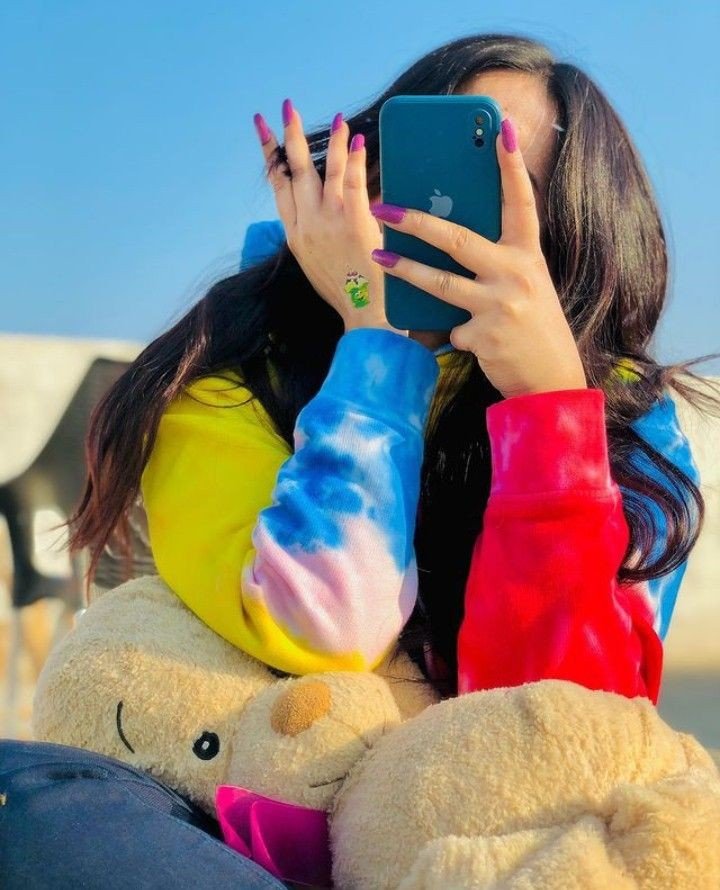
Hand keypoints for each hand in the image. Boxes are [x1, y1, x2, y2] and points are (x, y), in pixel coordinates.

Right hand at [253, 100, 405, 336]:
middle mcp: (307, 222)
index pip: (278, 186)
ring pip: (326, 170)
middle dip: (290, 136)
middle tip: (286, 108)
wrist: (361, 309)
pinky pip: (353, 180)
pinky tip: (356, 139)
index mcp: (294, 233)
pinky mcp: (354, 220)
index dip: (271, 156)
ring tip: (336, 117)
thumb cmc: (341, 288)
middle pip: (296, 170)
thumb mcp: (314, 261)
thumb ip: (311, 232)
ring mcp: (329, 219)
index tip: (263, 129)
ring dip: (330, 140)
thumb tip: (316, 208)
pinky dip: (354, 158)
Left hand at [369, 117, 585, 398]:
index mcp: (529, 255)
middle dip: (416, 221)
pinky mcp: (483, 336)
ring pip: (440, 283)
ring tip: (377, 258)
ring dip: (404, 270)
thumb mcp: (524, 284)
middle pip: (458, 239)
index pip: (521, 202)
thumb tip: (447, 236)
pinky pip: (448, 327)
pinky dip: (449, 332)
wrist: (550, 380)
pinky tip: (465, 339)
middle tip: (383, 208)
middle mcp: (517, 274)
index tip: (501, 127)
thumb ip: (495, 261)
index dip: (511, 165)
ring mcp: (500, 306)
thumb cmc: (531, 325)